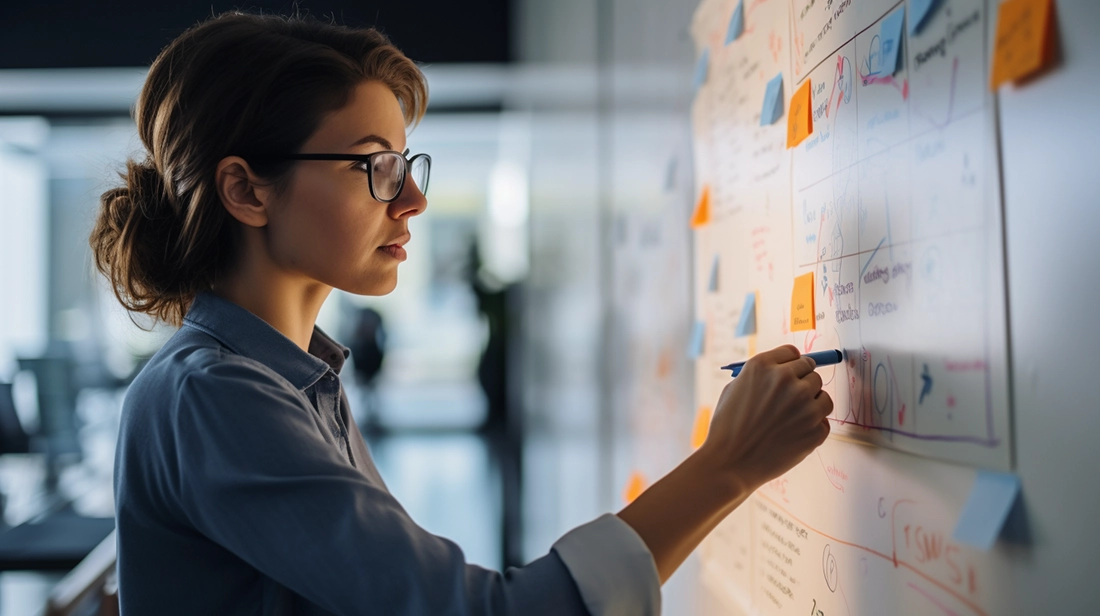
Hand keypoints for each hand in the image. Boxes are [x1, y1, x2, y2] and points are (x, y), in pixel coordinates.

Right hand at [699, 344, 832, 494]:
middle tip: (788, 400)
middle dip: (801, 382)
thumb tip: (788, 369)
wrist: (730, 464)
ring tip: (789, 419)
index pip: (792, 353)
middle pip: (810, 369)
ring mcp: (804, 404)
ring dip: (811, 403)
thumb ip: (761, 376)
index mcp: (763, 366)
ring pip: (822, 394)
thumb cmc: (728, 427)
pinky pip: (823, 420)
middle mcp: (786, 380)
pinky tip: (792, 435)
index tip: (789, 374)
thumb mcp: (735, 389)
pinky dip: (812, 427)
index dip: (790, 364)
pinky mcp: (816, 428)